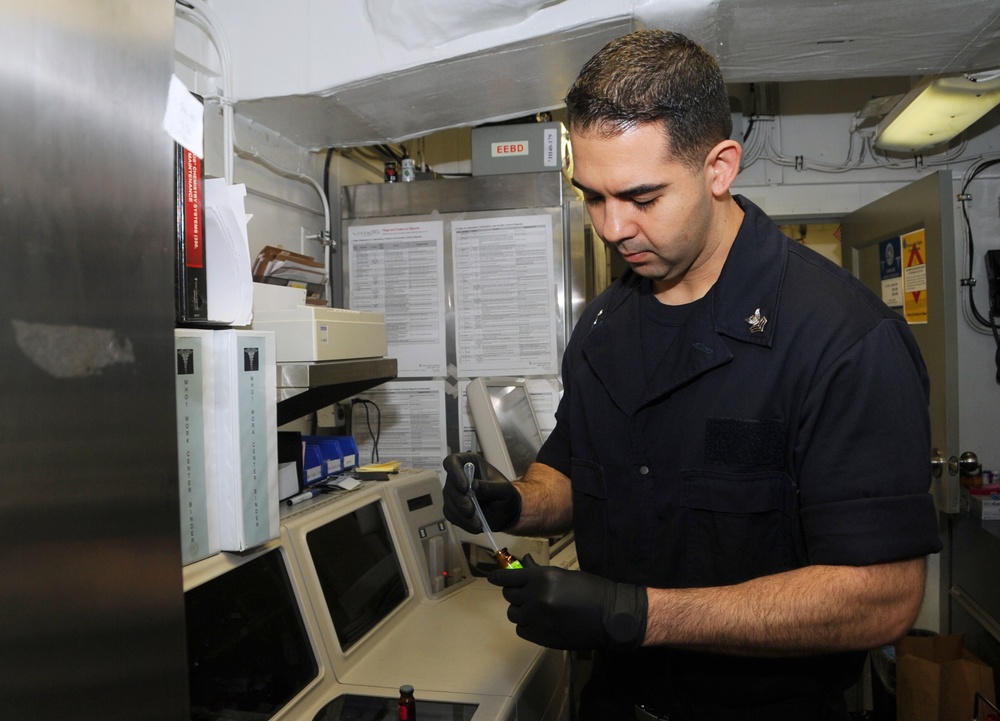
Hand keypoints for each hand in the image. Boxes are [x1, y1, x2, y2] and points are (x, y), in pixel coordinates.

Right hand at [442, 452, 520, 533]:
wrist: (505, 511)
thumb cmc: (505, 494)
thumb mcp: (504, 489)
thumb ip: (489, 487)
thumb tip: (473, 485)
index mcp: (469, 463)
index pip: (452, 462)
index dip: (455, 473)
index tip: (465, 487)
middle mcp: (457, 477)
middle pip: (449, 486)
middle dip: (460, 501)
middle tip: (471, 511)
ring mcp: (453, 493)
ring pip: (449, 503)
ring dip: (462, 515)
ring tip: (478, 523)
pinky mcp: (452, 508)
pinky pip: (451, 516)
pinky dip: (463, 523)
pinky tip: (475, 525)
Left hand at [488, 555, 647, 651]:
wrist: (610, 617)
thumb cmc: (590, 589)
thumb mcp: (564, 575)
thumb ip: (540, 572)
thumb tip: (522, 564)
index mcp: (543, 578)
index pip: (509, 577)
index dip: (498, 577)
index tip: (491, 578)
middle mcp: (536, 598)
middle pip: (509, 596)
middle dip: (514, 593)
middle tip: (522, 593)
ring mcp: (538, 619)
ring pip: (514, 614)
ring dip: (520, 609)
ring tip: (534, 608)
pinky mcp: (542, 637)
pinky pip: (522, 630)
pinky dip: (526, 625)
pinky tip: (539, 621)